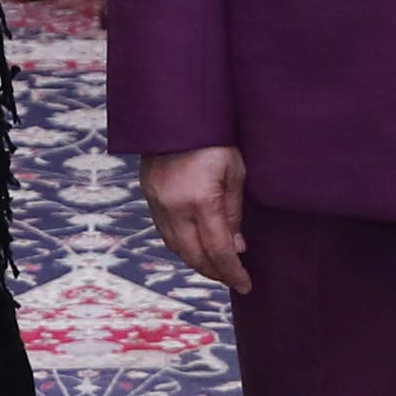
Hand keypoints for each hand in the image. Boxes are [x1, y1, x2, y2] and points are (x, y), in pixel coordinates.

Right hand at [141, 146, 252, 293]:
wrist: (176, 110)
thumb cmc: (213, 136)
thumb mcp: (235, 171)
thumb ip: (234, 212)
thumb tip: (236, 246)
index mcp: (200, 200)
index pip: (218, 251)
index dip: (233, 272)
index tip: (246, 285)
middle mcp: (174, 207)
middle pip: (194, 256)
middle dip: (215, 273)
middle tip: (234, 279)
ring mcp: (158, 202)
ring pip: (176, 247)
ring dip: (197, 262)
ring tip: (217, 266)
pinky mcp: (149, 194)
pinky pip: (165, 232)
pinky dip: (182, 245)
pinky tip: (195, 245)